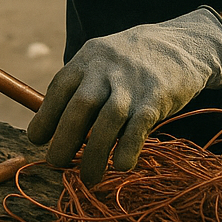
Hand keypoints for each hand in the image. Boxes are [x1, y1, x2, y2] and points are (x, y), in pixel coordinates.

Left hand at [27, 7, 221, 184]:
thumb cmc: (132, 64)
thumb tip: (53, 128)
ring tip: (89, 177)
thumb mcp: (102, 62)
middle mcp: (107, 68)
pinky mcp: (157, 95)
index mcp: (88, 59)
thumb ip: (80, 88)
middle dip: (65, 139)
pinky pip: (139, 126)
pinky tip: (121, 165)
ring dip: (95, 154)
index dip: (46, 117)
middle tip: (57, 163)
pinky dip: (127, 148)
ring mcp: (133, 82)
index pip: (59, 89)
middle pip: (80, 107)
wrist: (183, 44)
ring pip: (108, 120)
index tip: (37, 141)